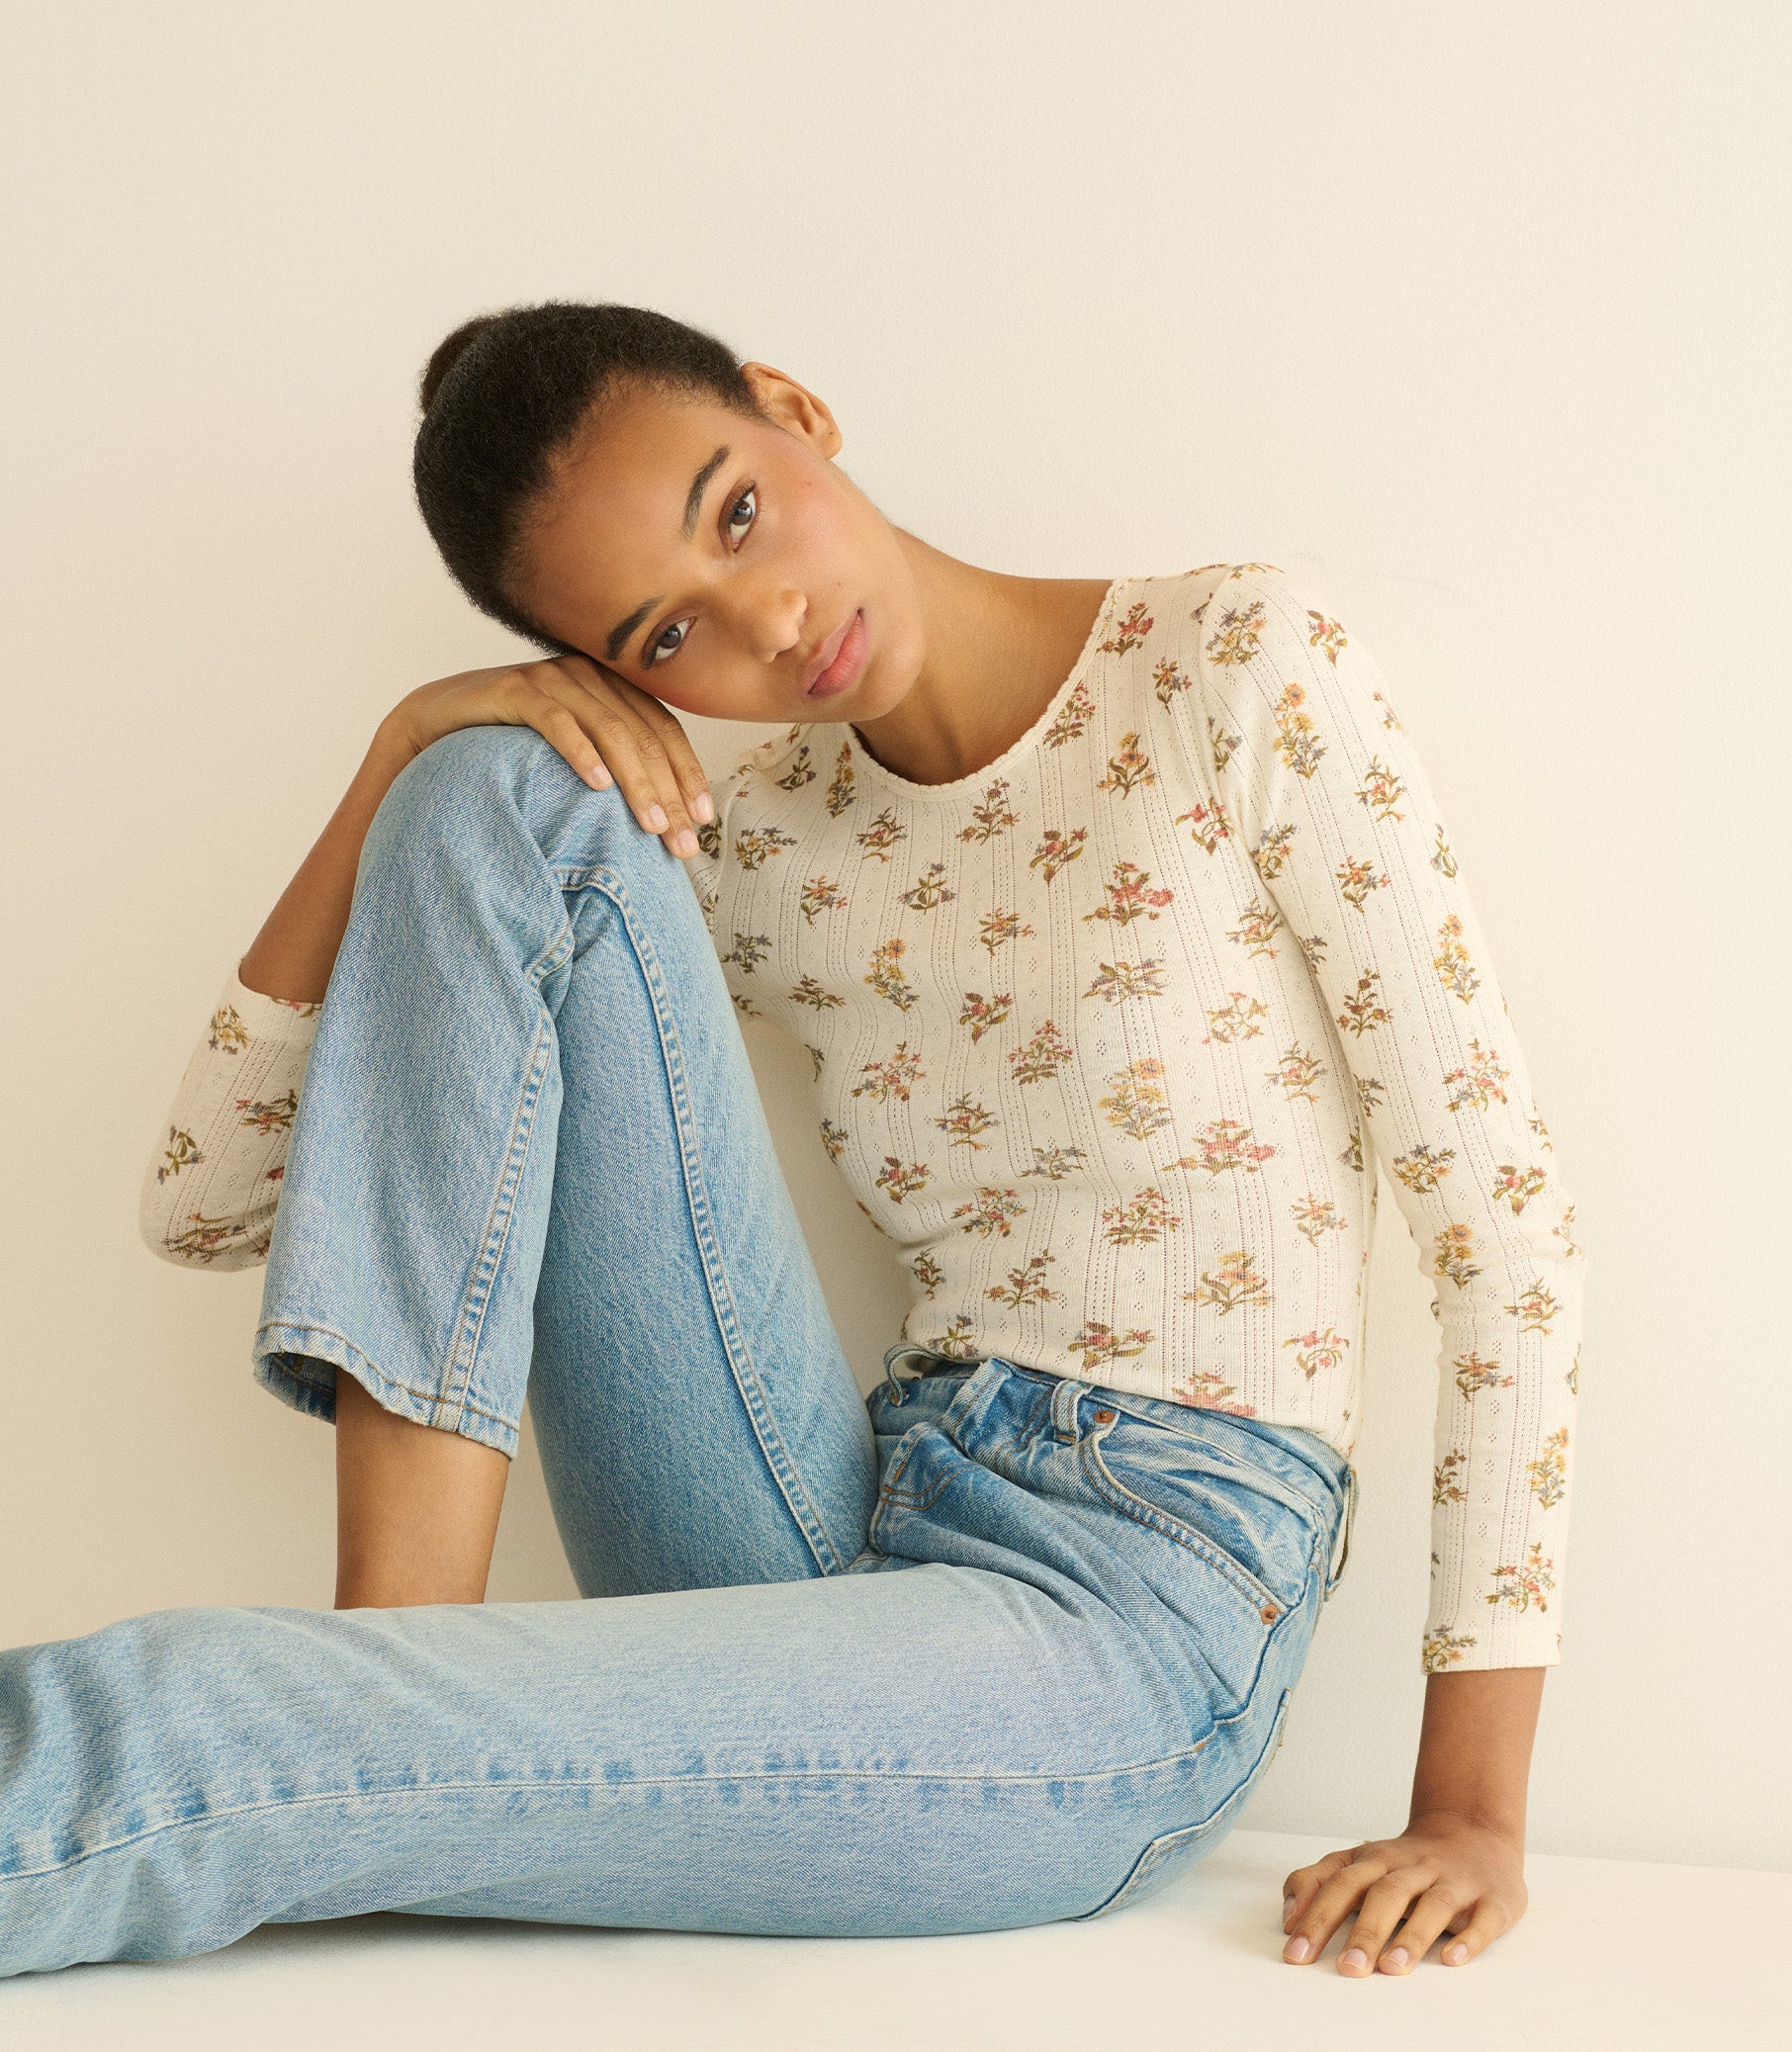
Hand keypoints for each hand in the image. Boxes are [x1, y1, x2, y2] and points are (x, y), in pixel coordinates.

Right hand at [385, 654, 714, 858]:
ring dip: (636, 781)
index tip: (704, 820)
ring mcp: (549, 678)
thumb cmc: (509, 751)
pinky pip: (555, 720)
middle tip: (682, 844)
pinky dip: (580, 752)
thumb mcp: (570, 758)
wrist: (431, 725)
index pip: (663, 729)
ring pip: (609, 728)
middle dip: (668, 793)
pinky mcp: (511, 689)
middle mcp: (586, 675)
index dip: (687, 773)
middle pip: (642, 735)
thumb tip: (666, 818)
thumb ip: (613, 767)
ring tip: (651, 825)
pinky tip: (598, 785)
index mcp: (609, 687)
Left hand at [1279, 1812, 1527, 1974]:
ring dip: (1412, 1936)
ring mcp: (1455, 1881)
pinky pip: (1484, 1918)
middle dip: (1365, 1931)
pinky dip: (1469, 1938)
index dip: (1316, 1916)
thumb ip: (1318, 1882)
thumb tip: (1288, 1919)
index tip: (1296, 1953)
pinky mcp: (1493, 1899)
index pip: (1340, 1883)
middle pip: (1385, 1893)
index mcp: (1375, 1859)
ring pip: (1433, 1905)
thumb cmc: (1405, 1861)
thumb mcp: (1359, 1862)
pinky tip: (1453, 1959)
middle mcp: (1413, 1867)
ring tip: (1391, 1968)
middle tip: (1347, 1969)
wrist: (1474, 1832)